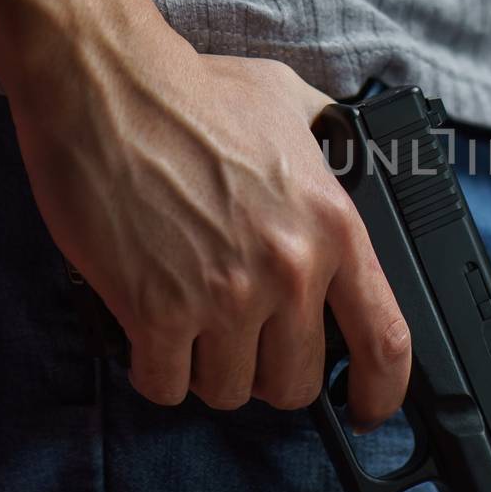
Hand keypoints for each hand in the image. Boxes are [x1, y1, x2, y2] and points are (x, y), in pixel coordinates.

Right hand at [4, 0, 409, 427]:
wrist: (105, 83)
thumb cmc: (191, 90)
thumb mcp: (292, 104)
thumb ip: (328, 144)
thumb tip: (345, 153)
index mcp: (333, 225)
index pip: (385, 340)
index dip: (380, 391)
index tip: (366, 408)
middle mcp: (289, 270)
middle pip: (294, 383)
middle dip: (266, 372)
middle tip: (239, 339)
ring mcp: (224, 296)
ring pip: (228, 390)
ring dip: (207, 369)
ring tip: (187, 322)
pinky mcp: (156, 312)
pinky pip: (166, 385)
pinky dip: (155, 369)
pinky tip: (148, 329)